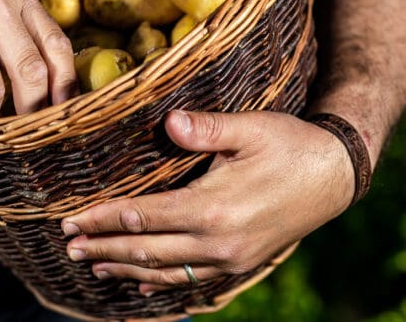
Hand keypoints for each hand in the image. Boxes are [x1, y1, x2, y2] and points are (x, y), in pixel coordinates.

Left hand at [60, 109, 354, 294]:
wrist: (335, 175)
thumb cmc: (290, 144)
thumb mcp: (250, 128)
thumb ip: (206, 128)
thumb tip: (168, 122)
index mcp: (214, 208)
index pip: (143, 216)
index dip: (104, 217)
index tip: (71, 218)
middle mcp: (219, 243)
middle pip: (146, 250)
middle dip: (103, 247)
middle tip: (69, 245)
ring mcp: (230, 259)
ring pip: (165, 272)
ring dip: (124, 268)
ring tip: (93, 264)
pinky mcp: (240, 264)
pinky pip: (191, 280)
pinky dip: (160, 283)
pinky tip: (140, 282)